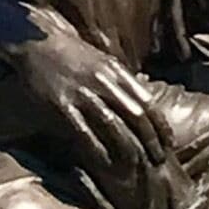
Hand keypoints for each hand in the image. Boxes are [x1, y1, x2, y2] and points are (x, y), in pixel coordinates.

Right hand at [8, 16, 169, 174]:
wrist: (39, 42)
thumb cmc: (74, 55)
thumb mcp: (104, 60)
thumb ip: (123, 80)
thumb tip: (145, 100)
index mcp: (116, 70)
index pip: (146, 101)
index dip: (160, 124)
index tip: (169, 141)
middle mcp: (103, 82)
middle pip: (134, 115)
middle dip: (150, 140)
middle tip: (159, 159)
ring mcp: (82, 94)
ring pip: (112, 125)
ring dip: (128, 148)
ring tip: (138, 166)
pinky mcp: (62, 106)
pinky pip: (84, 132)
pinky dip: (97, 150)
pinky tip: (107, 164)